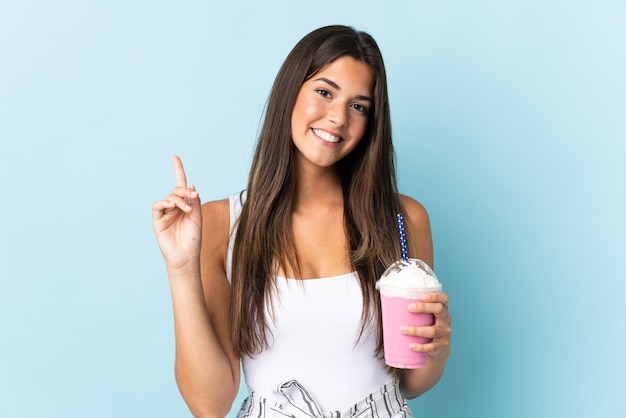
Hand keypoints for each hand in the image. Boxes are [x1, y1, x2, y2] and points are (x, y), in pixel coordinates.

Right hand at [152, 155, 201, 270]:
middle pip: (177, 190)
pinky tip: (174, 207)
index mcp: (185, 206)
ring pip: (169, 196)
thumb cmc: (193, 240)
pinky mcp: (157, 220)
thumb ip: (195, 202)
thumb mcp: (198, 218)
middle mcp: (174, 208)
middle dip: (185, 190)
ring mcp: (165, 213)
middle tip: (194, 196)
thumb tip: (191, 185)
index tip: (175, 157)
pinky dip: (165, 203)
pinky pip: (157, 206)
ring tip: (187, 209)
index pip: (181, 185)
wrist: (186, 257)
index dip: (178, 170)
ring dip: (179, 200)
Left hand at [401, 292, 451, 358]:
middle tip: (409, 308)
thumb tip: (388, 299)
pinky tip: (411, 346)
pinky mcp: (441, 346)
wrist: (439, 348)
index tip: (422, 296)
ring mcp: (445, 333)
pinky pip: (431, 346)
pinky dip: (421, 347)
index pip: (444, 298)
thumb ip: (415, 308)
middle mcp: (446, 319)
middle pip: (439, 310)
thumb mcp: (426, 316)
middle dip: (424, 308)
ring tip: (402, 329)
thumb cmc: (427, 325)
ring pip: (433, 330)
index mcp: (442, 308)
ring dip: (416, 330)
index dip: (435, 296)